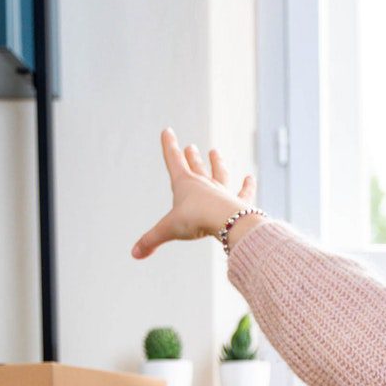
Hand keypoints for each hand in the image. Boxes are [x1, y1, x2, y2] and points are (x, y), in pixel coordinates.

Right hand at [130, 128, 258, 259]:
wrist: (225, 221)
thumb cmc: (195, 220)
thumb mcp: (168, 230)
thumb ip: (151, 241)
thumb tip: (134, 254)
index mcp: (184, 184)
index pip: (174, 160)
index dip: (169, 146)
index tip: (168, 131)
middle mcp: (204, 184)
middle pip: (196, 167)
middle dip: (191, 157)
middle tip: (191, 147)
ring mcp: (222, 192)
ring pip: (219, 173)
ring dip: (217, 163)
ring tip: (215, 152)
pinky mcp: (238, 202)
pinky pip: (244, 192)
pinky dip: (247, 186)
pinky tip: (250, 178)